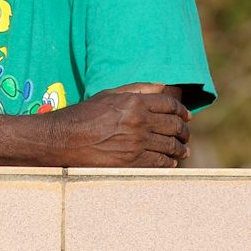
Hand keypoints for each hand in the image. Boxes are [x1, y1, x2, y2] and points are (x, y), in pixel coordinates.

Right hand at [44, 84, 189, 166]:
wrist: (64, 140)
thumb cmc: (84, 115)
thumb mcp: (109, 95)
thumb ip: (137, 89)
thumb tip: (162, 86)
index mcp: (135, 102)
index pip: (170, 105)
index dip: (182, 111)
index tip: (186, 116)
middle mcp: (139, 122)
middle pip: (174, 125)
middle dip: (184, 131)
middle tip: (185, 135)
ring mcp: (137, 144)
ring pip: (170, 146)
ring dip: (180, 148)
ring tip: (183, 151)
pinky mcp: (132, 163)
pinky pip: (160, 163)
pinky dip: (169, 163)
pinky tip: (171, 162)